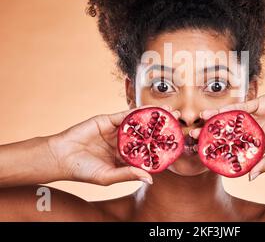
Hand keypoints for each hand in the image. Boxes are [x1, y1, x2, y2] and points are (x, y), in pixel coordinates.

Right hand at [48, 105, 177, 185]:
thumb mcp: (108, 176)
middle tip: (179, 122)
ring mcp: (117, 130)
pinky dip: (138, 111)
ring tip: (170, 111)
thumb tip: (151, 179)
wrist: (61, 157)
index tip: (177, 144)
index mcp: (125, 157)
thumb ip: (128, 174)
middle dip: (162, 128)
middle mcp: (124, 142)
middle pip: (147, 134)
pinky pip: (126, 115)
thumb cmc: (83, 171)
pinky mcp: (108, 119)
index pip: (147, 151)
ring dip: (153, 117)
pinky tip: (151, 109)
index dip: (161, 147)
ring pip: (138, 122)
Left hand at [191, 94, 264, 179]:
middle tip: (195, 133)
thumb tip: (250, 178)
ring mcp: (256, 115)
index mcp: (257, 141)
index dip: (220, 147)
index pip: (234, 144)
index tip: (204, 151)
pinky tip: (218, 110)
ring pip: (233, 116)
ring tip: (201, 118)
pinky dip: (231, 108)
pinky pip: (243, 105)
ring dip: (217, 117)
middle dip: (213, 131)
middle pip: (229, 130)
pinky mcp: (260, 102)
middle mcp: (253, 127)